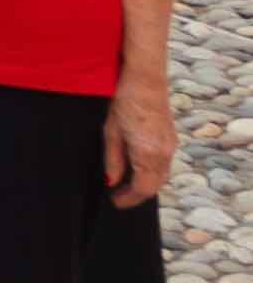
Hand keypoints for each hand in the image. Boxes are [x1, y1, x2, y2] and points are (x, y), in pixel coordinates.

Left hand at [112, 78, 179, 208]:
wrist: (146, 80)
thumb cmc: (124, 102)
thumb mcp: (111, 132)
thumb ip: (113, 160)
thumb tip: (112, 181)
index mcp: (148, 153)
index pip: (143, 188)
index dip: (129, 199)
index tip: (114, 201)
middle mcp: (164, 153)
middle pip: (154, 185)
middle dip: (137, 194)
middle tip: (118, 196)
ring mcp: (171, 146)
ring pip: (161, 175)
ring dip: (145, 184)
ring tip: (125, 185)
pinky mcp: (172, 139)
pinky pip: (164, 164)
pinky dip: (152, 172)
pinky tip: (137, 169)